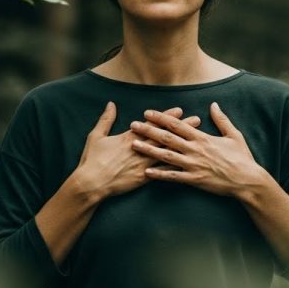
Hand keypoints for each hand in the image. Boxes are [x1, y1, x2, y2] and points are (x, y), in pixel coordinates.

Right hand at [76, 102, 201, 198]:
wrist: (91, 183)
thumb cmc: (92, 160)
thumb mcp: (96, 136)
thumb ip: (106, 120)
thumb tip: (111, 104)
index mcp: (129, 137)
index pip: (152, 124)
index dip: (167, 117)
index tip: (179, 110)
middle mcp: (139, 149)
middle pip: (165, 136)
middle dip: (181, 128)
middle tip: (196, 120)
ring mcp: (143, 164)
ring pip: (168, 152)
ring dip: (183, 145)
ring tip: (197, 140)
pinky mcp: (144, 178)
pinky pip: (163, 172)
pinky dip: (175, 167)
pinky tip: (188, 165)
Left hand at [129, 102, 263, 196]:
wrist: (247, 180)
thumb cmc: (242, 158)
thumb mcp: (234, 135)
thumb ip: (222, 119)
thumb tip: (214, 105)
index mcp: (203, 137)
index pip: (178, 124)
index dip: (161, 118)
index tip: (148, 113)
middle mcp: (195, 149)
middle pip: (167, 138)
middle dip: (148, 130)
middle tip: (133, 125)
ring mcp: (194, 165)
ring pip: (166, 155)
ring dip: (149, 150)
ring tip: (134, 145)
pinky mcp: (195, 179)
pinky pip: (174, 176)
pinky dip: (160, 174)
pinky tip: (147, 172)